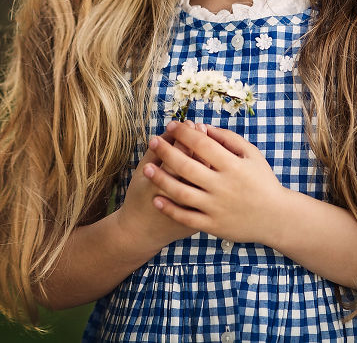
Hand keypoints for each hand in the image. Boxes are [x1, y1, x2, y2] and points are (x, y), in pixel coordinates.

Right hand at [116, 120, 206, 253]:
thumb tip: (175, 128)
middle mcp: (184, 197)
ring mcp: (197, 210)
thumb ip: (158, 149)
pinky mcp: (205, 218)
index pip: (183, 152)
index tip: (189, 122)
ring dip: (211, 157)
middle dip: (202, 141)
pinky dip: (215, 176)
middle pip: (201, 163)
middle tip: (201, 127)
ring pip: (212, 178)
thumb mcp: (143, 170)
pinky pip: (216, 192)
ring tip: (207, 142)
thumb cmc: (140, 196)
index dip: (188, 134)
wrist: (143, 233)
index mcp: (165, 183)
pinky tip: (211, 163)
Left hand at [143, 120, 285, 244]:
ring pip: (182, 192)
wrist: (275, 217)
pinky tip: (156, 198)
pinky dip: (170, 208)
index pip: (202, 144)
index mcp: (233, 165)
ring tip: (147, 169)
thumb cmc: (263, 181)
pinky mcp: (213, 225)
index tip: (171, 125)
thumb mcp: (252, 154)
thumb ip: (228, 138)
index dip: (184, 132)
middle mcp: (223, 186)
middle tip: (153, 141)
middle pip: (187, 166)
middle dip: (166, 151)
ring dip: (161, 179)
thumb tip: (202, 127)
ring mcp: (216, 207)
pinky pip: (186, 217)